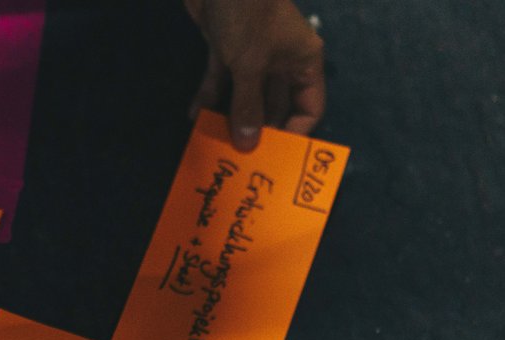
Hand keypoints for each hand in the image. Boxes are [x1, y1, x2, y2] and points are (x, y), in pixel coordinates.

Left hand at [184, 0, 324, 148]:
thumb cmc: (247, 14)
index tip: (276, 157)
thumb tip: (248, 144)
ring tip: (217, 146)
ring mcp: (252, 55)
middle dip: (259, 131)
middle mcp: (282, 61)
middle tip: (242, 160)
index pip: (309, 107)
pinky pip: (220, 81)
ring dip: (231, 118)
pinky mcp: (225, 48)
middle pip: (275, 105)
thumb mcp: (251, 65)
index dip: (296, 133)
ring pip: (245, 96)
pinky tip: (195, 118)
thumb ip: (248, 105)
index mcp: (303, 61)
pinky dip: (209, 97)